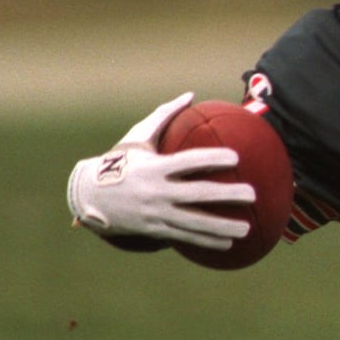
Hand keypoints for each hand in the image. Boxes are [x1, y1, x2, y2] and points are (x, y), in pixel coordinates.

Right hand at [66, 93, 254, 249]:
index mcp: (154, 167)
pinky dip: (206, 241)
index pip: (188, 161)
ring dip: (221, 227)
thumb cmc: (120, 161)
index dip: (212, 159)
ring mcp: (155, 212)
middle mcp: (156, 191)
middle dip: (226, 195)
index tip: (236, 157)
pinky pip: (184, 236)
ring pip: (193, 222)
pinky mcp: (154, 229)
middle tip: (252, 194)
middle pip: (196, 194)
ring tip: (247, 229)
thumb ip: (164, 116)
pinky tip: (228, 244)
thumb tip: (190, 95)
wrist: (87, 195)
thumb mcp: (137, 138)